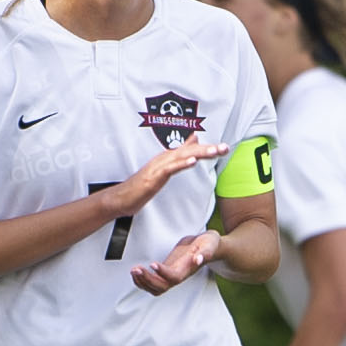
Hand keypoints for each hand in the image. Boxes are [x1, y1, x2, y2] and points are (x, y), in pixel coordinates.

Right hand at [95, 141, 226, 220]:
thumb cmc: (140, 186)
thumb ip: (176, 159)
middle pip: (188, 150)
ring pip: (181, 156)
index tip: (224, 147)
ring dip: (199, 153)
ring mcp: (157, 168)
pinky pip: (169, 169)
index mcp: (166, 158)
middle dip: (208, 148)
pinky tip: (192, 161)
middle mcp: (163, 159)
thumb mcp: (162, 171)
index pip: (189, 149)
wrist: (121, 198)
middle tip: (225, 147)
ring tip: (214, 151)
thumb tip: (187, 149)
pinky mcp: (152, 178)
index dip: (206, 147)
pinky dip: (181, 164)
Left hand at [132, 230, 220, 295]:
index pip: (174, 277)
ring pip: (155, 288)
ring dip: (143, 282)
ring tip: (134, 271)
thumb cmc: (209, 245)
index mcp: (188, 269)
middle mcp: (179, 275)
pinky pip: (152, 283)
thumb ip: (206, 252)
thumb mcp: (210, 243)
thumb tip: (198, 259)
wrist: (207, 246)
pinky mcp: (166, 271)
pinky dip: (142, 281)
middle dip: (148, 280)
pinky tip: (135, 273)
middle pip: (162, 286)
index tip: (153, 264)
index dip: (163, 273)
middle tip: (137, 269)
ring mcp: (171, 275)